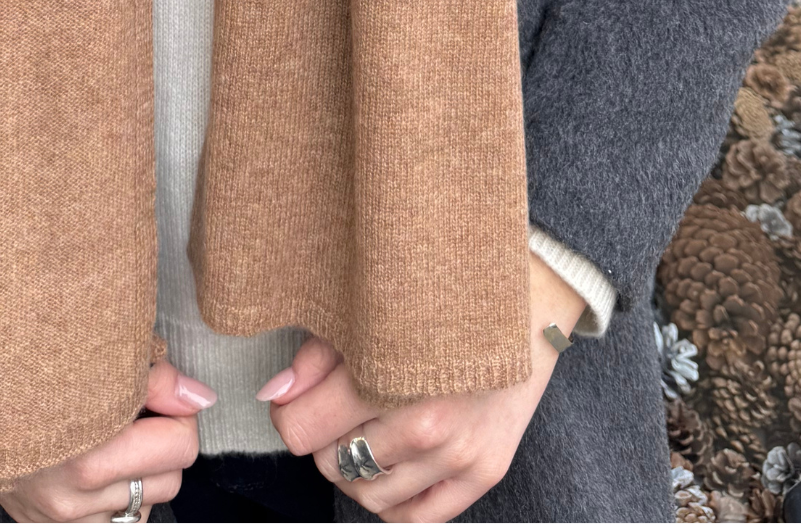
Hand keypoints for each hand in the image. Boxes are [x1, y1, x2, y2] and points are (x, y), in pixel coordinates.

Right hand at [0, 360, 212, 522]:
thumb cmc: (30, 371)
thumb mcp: (89, 358)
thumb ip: (153, 378)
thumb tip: (201, 396)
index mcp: (84, 447)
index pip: (180, 444)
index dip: (179, 409)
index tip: (164, 390)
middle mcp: (72, 494)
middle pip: (170, 478)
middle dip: (165, 440)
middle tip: (141, 409)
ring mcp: (63, 518)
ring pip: (146, 503)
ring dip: (142, 470)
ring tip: (115, 435)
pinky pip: (118, 521)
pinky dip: (119, 496)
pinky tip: (100, 465)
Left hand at [258, 254, 583, 522]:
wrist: (527, 299)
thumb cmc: (440, 299)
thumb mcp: (369, 308)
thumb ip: (317, 356)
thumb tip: (273, 395)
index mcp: (388, 372)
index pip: (300, 431)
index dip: (290, 413)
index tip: (298, 398)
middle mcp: (425, 423)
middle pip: (331, 464)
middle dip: (327, 437)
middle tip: (343, 405)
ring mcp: (458, 454)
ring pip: (369, 495)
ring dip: (359, 468)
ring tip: (372, 427)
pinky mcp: (486, 472)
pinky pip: (415, 517)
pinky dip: (394, 498)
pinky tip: (397, 462)